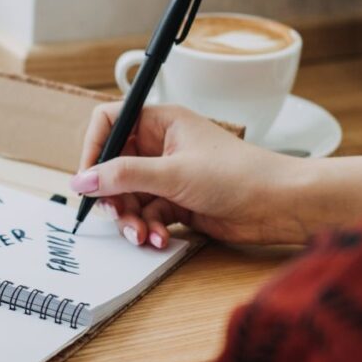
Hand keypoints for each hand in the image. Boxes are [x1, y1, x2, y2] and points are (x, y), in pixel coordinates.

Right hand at [71, 103, 361, 247]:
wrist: (280, 205)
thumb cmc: (238, 174)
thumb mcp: (173, 173)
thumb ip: (123, 176)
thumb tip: (81, 181)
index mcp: (160, 121)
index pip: (109, 122)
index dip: (93, 148)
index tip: (86, 179)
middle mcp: (161, 145)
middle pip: (114, 166)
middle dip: (112, 195)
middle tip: (115, 215)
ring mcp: (168, 174)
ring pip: (129, 196)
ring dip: (130, 219)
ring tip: (142, 235)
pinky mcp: (177, 201)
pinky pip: (147, 214)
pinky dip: (149, 228)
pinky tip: (159, 239)